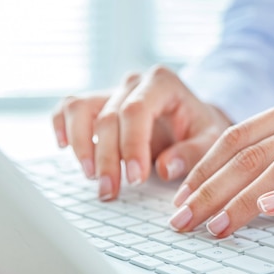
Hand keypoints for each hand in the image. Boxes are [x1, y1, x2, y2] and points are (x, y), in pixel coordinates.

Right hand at [52, 65, 231, 200]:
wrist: (195, 120)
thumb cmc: (203, 129)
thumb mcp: (211, 140)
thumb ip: (193, 153)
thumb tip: (165, 168)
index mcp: (163, 83)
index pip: (137, 110)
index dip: (131, 145)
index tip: (135, 178)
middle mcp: (135, 83)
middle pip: (109, 116)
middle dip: (107, 158)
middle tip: (111, 190)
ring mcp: (114, 91)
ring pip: (81, 109)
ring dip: (81, 145)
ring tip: (92, 176)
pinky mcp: (99, 103)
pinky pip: (70, 108)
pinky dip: (62, 126)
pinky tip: (64, 148)